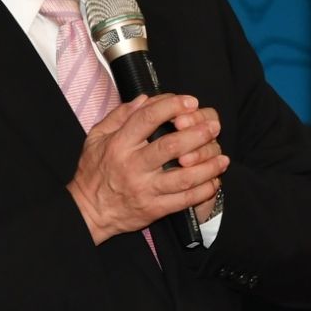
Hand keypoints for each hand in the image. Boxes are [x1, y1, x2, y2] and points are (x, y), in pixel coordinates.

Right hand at [65, 93, 229, 243]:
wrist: (88, 212)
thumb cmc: (94, 172)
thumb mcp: (96, 138)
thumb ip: (119, 116)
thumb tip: (145, 99)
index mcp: (119, 145)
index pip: (147, 119)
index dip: (171, 106)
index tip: (190, 101)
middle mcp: (133, 166)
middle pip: (171, 146)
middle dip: (197, 134)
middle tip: (214, 126)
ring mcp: (145, 189)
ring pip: (184, 177)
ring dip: (208, 166)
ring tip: (222, 157)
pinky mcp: (154, 209)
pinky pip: (184, 200)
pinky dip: (203, 190)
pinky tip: (214, 180)